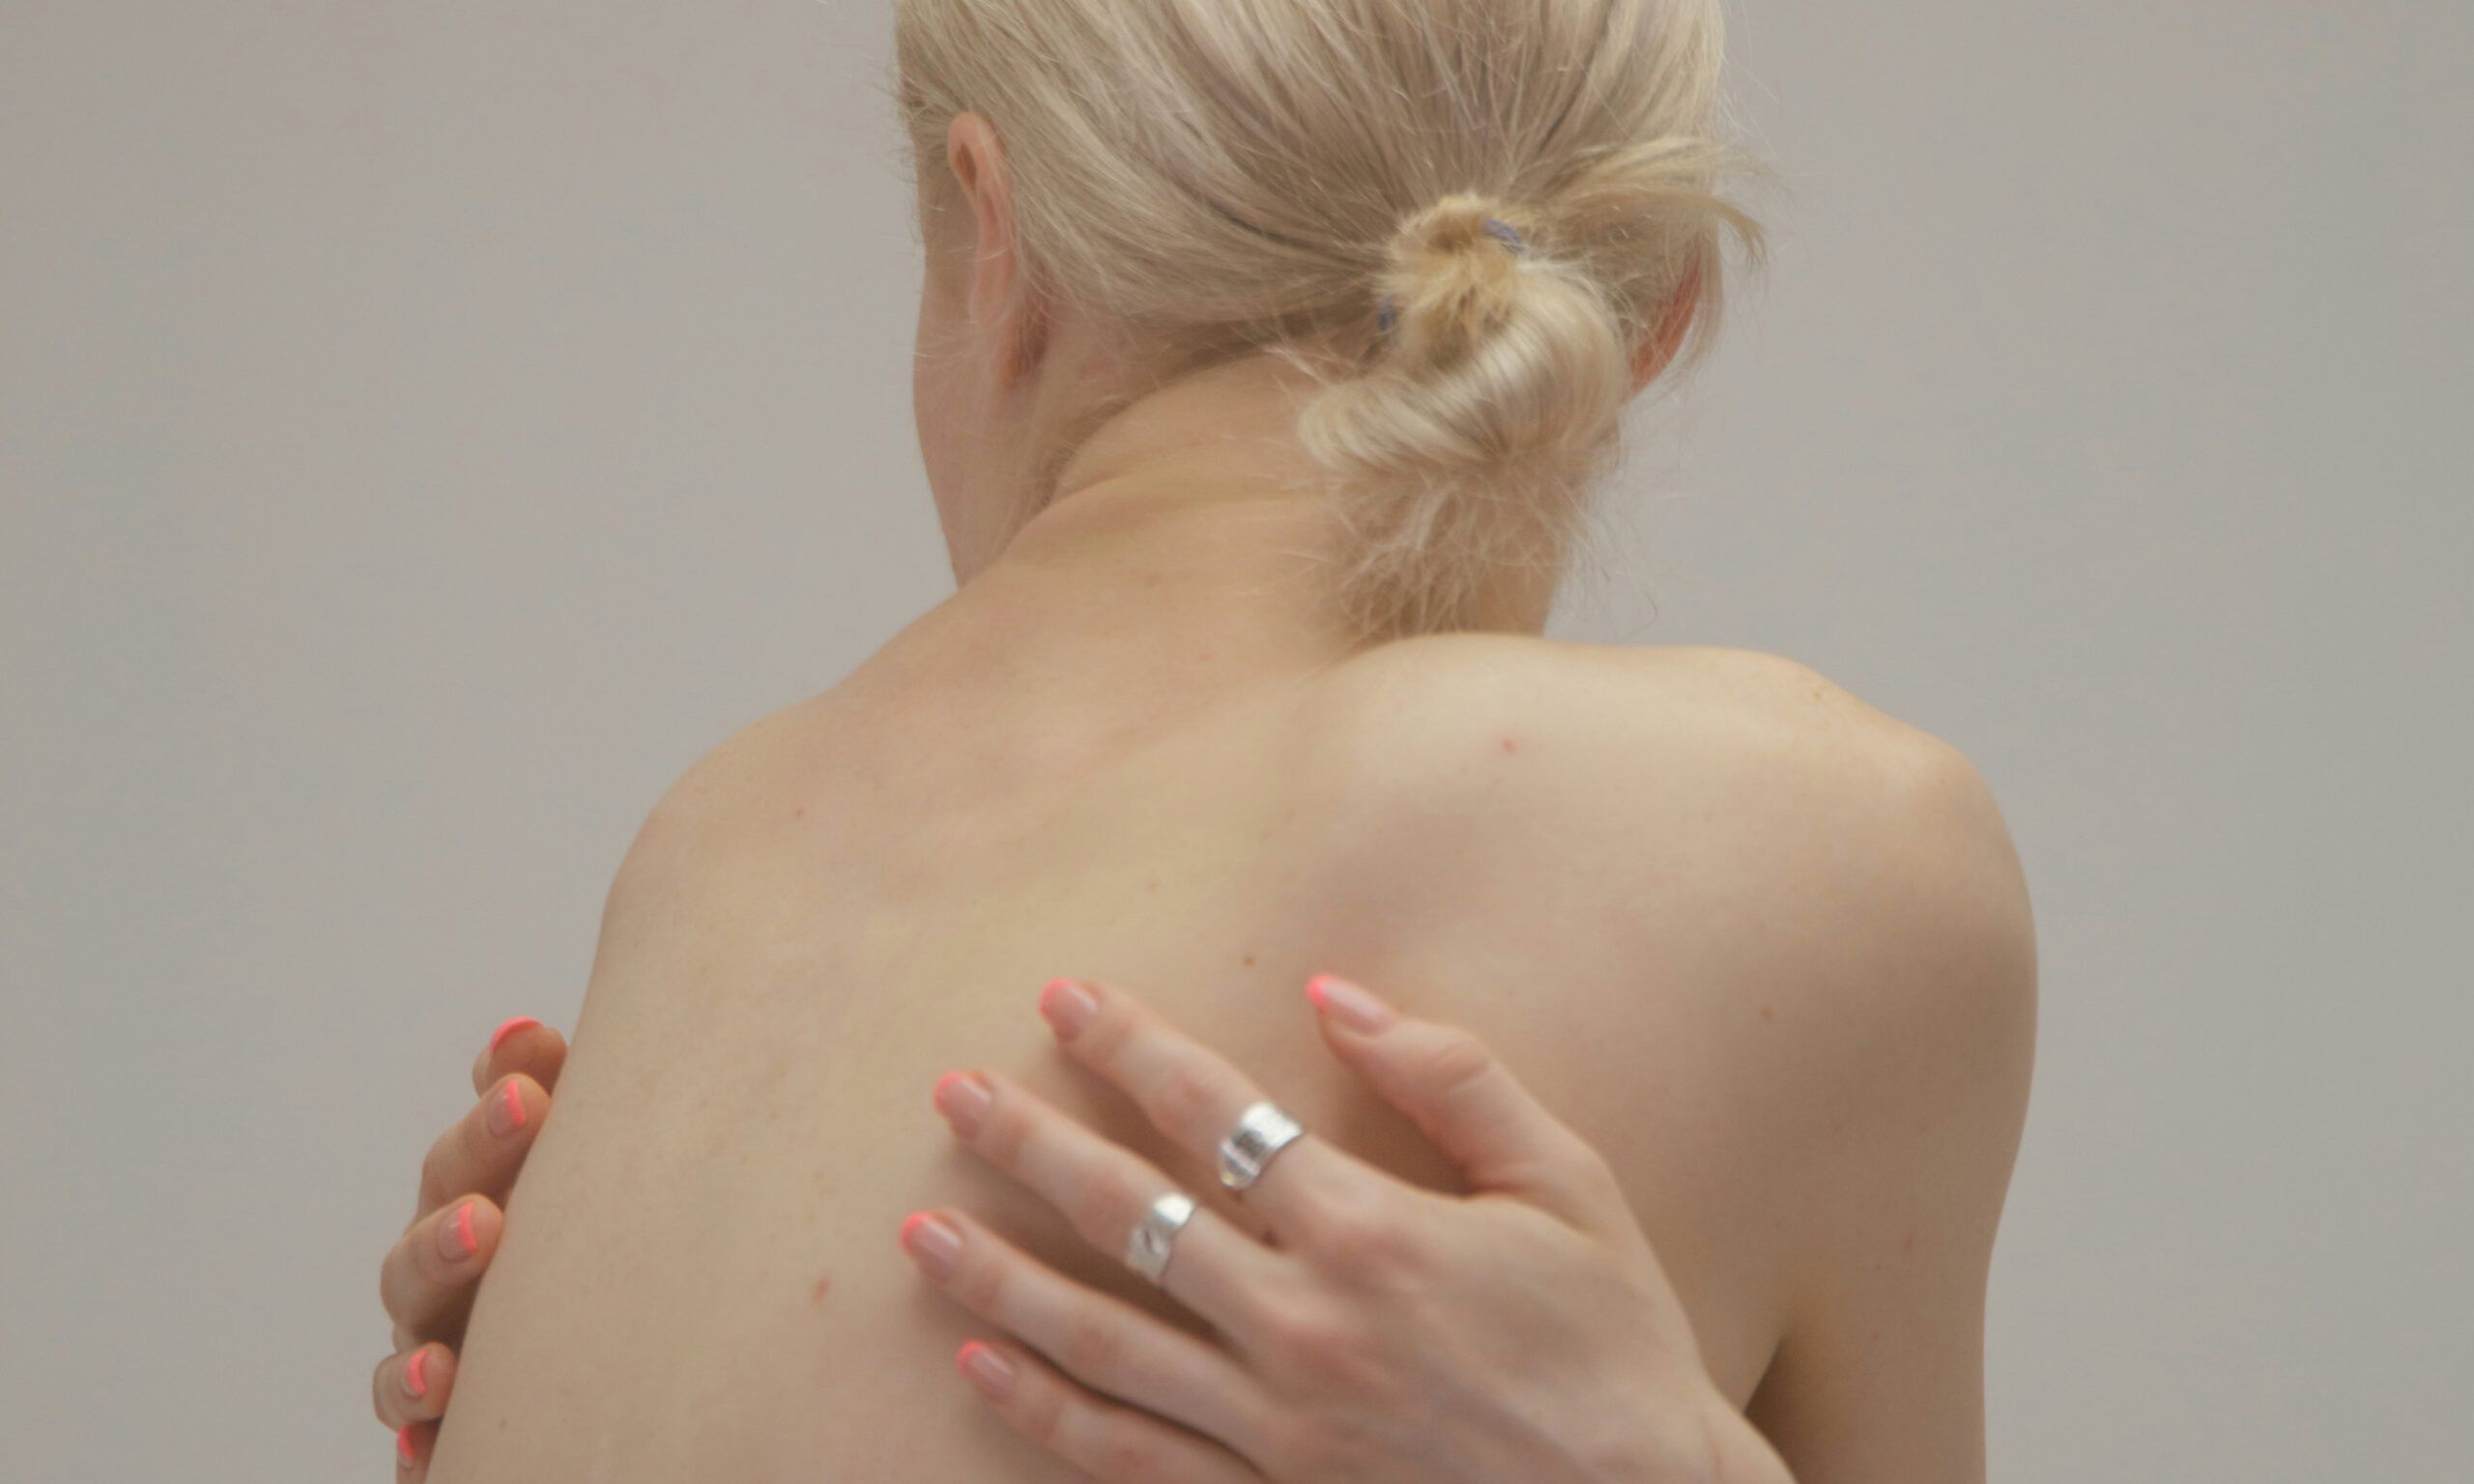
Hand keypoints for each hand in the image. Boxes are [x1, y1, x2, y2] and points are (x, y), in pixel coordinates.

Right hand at [372, 1018, 565, 1475]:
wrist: (591, 1383)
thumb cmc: (595, 1265)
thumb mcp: (601, 1186)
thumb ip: (577, 1115)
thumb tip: (530, 1035)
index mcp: (492, 1190)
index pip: (492, 1125)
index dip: (505, 1085)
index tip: (537, 1065)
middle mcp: (453, 1253)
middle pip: (446, 1191)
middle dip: (480, 1150)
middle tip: (524, 1112)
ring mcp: (436, 1329)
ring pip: (415, 1292)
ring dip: (441, 1257)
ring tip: (481, 1232)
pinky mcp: (431, 1413)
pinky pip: (403, 1407)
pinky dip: (411, 1394)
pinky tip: (437, 1387)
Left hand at [903, 974, 1793, 1483]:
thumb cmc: (1619, 1346)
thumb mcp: (1571, 1186)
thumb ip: (1453, 1080)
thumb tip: (1335, 995)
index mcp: (1373, 1233)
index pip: (1214, 1113)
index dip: (1129, 1045)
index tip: (1063, 998)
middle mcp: (1304, 1326)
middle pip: (1130, 1216)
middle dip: (1029, 1145)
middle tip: (950, 1095)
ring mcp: (1277, 1427)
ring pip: (1103, 1340)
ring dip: (1001, 1277)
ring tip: (920, 1231)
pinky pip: (1129, 1459)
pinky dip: (1046, 1413)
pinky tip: (982, 1368)